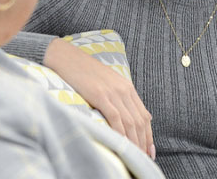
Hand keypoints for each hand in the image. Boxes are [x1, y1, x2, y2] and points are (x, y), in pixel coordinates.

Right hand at [44, 38, 154, 159]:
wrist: (67, 57)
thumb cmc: (84, 72)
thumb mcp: (106, 83)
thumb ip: (117, 97)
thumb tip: (125, 118)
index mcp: (127, 87)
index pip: (144, 116)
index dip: (148, 135)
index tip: (149, 151)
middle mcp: (124, 89)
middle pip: (139, 121)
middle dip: (143, 142)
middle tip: (143, 158)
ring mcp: (113, 92)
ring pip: (130, 122)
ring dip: (134, 142)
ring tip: (134, 156)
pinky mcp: (100, 95)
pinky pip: (115, 118)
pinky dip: (120, 133)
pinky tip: (121, 144)